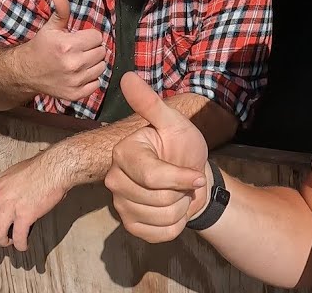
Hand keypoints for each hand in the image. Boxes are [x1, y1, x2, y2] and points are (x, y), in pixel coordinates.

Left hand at [0, 153, 68, 251]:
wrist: (54, 168)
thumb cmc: (38, 169)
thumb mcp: (12, 174)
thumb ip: (3, 188)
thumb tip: (3, 201)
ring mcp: (11, 207)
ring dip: (4, 242)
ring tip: (10, 242)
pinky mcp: (25, 215)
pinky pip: (18, 237)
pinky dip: (20, 244)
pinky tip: (23, 244)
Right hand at [20, 0, 106, 101]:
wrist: (25, 73)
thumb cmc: (40, 48)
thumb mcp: (49, 28)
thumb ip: (60, 12)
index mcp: (68, 45)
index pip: (98, 37)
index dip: (90, 36)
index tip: (80, 39)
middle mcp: (74, 64)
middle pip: (101, 52)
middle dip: (92, 49)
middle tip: (80, 50)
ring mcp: (75, 81)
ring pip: (101, 67)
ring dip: (94, 63)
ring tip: (80, 61)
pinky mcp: (76, 94)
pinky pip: (97, 83)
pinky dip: (91, 79)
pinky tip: (80, 74)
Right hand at [105, 72, 209, 242]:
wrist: (190, 177)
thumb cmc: (182, 147)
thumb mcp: (174, 123)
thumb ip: (151, 103)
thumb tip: (127, 77)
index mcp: (123, 152)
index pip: (152, 175)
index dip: (181, 177)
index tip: (197, 172)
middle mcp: (114, 179)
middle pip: (158, 198)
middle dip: (181, 191)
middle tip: (183, 179)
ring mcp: (120, 204)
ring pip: (161, 217)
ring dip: (180, 207)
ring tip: (178, 193)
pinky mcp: (130, 226)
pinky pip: (160, 234)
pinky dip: (176, 225)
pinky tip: (174, 209)